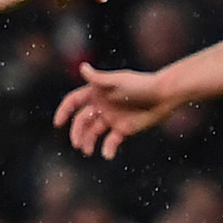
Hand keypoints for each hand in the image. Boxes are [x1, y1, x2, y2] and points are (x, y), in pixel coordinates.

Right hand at [53, 64, 180, 158]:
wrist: (163, 96)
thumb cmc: (140, 85)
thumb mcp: (118, 81)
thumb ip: (99, 78)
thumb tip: (82, 67)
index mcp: (96, 93)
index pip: (74, 102)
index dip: (64, 111)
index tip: (58, 123)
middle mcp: (101, 106)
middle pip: (81, 121)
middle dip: (77, 132)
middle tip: (77, 144)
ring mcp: (112, 118)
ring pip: (93, 133)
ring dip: (88, 142)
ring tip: (87, 151)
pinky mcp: (123, 130)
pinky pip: (111, 141)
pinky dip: (108, 149)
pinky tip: (108, 155)